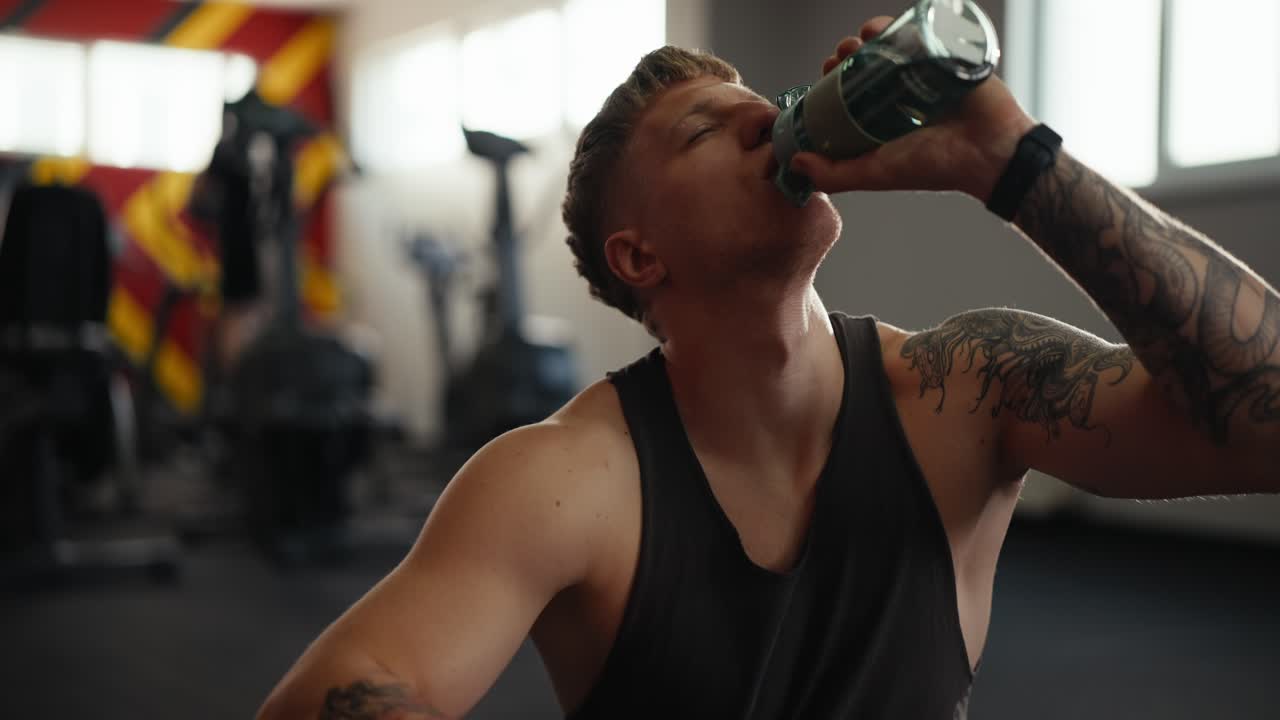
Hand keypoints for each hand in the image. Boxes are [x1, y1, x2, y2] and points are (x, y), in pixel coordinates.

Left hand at [790, 17, 1037, 201]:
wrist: (990, 151)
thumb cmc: (935, 166)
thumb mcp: (876, 172)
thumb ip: (835, 174)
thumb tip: (794, 163)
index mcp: (883, 122)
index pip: (849, 95)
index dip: (830, 82)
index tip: (821, 74)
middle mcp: (901, 98)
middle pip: (866, 67)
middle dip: (846, 57)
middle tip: (838, 55)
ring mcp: (925, 76)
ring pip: (889, 48)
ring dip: (867, 38)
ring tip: (857, 40)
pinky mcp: (947, 57)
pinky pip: (921, 33)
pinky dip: (899, 25)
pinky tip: (880, 27)